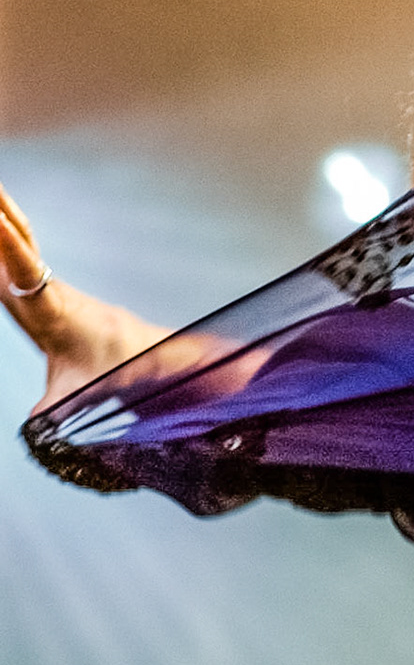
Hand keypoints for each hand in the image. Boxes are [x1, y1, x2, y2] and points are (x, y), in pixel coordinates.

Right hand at [1, 181, 170, 412]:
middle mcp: (48, 289)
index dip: (5, 246)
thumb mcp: (80, 395)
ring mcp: (45, 284)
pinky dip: (1, 229)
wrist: (149, 356)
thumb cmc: (117, 372)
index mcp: (53, 310)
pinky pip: (18, 249)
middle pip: (16, 241)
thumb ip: (52, 413)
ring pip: (17, 239)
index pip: (25, 272)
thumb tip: (34, 435)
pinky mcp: (43, 286)